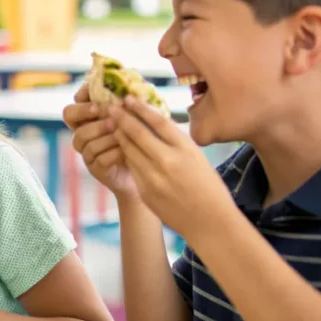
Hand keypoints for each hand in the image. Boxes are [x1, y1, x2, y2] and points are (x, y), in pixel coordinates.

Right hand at [63, 86, 138, 197]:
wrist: (148, 169)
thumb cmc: (141, 138)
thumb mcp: (136, 116)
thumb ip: (129, 102)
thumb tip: (131, 85)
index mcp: (89, 119)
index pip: (75, 101)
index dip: (82, 96)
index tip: (97, 93)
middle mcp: (83, 133)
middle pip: (69, 115)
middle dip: (86, 110)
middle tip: (104, 109)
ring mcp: (87, 151)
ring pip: (83, 136)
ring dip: (103, 132)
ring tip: (121, 130)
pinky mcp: (96, 168)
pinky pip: (98, 157)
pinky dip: (113, 152)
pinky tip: (127, 149)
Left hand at [109, 96, 235, 241]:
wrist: (209, 222)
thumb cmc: (208, 187)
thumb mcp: (198, 158)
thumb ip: (176, 142)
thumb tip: (155, 124)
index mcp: (186, 149)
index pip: (158, 121)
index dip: (141, 108)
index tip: (129, 99)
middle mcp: (168, 161)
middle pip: (138, 133)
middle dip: (122, 117)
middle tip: (111, 106)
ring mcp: (154, 178)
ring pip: (130, 150)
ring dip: (120, 135)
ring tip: (112, 124)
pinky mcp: (145, 191)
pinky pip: (132, 168)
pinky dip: (127, 156)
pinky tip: (122, 148)